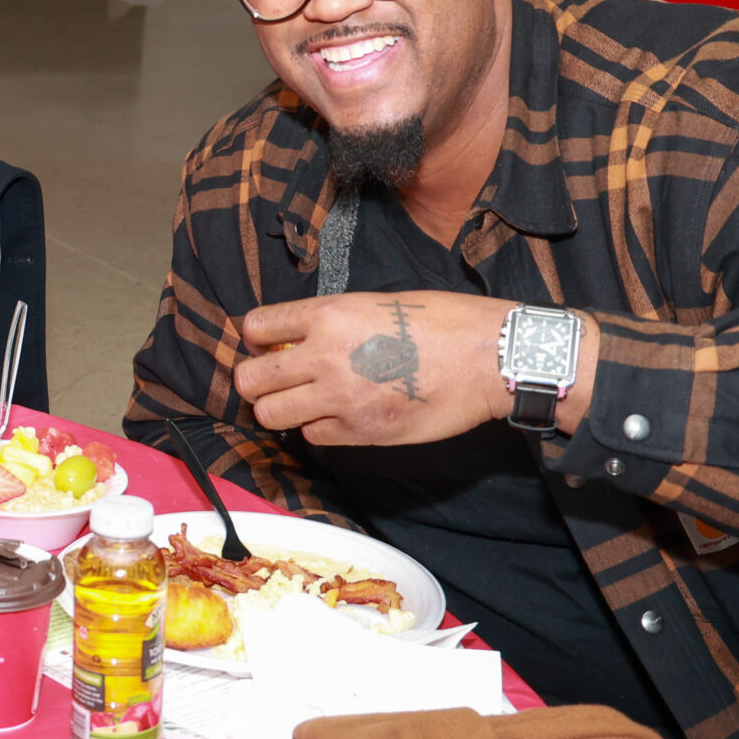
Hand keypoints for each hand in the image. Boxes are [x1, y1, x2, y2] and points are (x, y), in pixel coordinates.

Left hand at [234, 292, 587, 445]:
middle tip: (274, 380)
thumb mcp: (377, 302)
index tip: (265, 344)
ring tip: (300, 402)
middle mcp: (324, 356)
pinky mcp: (359, 432)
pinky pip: (312, 437)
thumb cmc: (442, 322)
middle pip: (250, 379)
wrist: (487, 359)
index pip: (257, 327)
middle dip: (256, 380)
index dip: (257, 338)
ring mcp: (339, 398)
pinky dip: (317, 429)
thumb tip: (297, 338)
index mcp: (328, 314)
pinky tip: (337, 416)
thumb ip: (332, 321)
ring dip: (280, 409)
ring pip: (270, 415)